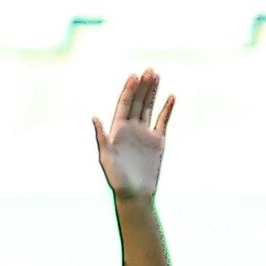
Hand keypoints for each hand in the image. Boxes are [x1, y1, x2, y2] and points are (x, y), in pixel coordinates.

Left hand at [93, 70, 174, 197]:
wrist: (135, 195)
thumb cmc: (117, 179)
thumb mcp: (105, 158)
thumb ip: (101, 137)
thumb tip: (94, 117)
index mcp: (117, 129)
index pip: (124, 104)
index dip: (129, 90)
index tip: (134, 76)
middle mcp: (131, 128)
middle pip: (138, 102)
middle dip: (143, 86)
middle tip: (150, 70)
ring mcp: (145, 133)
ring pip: (149, 107)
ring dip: (153, 92)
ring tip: (156, 75)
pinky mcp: (158, 141)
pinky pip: (163, 121)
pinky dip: (167, 109)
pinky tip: (171, 97)